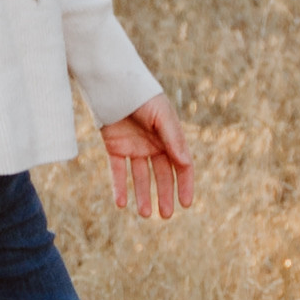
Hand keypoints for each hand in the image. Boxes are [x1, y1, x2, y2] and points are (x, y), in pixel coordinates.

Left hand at [99, 94, 193, 218]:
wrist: (114, 83)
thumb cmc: (143, 97)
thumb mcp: (162, 117)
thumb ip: (174, 140)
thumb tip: (185, 164)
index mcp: (170, 138)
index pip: (181, 166)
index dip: (185, 185)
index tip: (185, 204)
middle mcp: (154, 146)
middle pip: (162, 176)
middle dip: (164, 196)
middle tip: (165, 215)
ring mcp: (135, 148)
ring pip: (141, 177)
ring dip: (143, 195)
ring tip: (144, 214)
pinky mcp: (115, 148)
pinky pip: (118, 172)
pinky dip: (120, 187)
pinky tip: (121, 204)